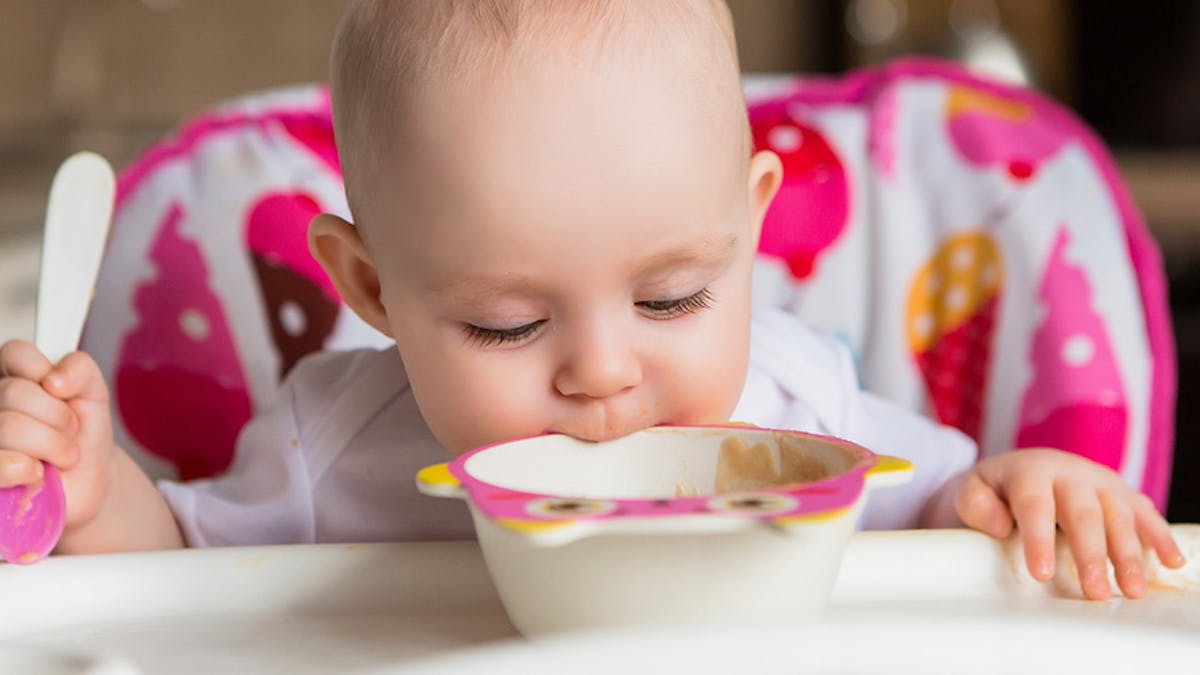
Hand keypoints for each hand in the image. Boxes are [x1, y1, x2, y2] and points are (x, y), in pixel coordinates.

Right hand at [0, 339, 117, 533]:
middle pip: (14, 393)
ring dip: (52, 445)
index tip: (63, 393)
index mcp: (12, 377)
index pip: (14, 353)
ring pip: (9, 427)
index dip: (46, 374)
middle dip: (58, 417)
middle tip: (68, 431)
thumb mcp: (93, 393)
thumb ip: (80, 369)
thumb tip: (54, 379)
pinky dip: (27, 470)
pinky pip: (0, 465)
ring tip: (59, 455)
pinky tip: (38, 473)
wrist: (87, 479)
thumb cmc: (82, 434)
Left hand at [947, 448, 1184, 599]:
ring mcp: (1099, 481)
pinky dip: (1159, 536)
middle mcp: (1069, 472)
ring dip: (1128, 554)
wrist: (1020, 469)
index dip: (1039, 539)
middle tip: (1095, 592)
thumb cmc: (995, 490)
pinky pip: (1143, 512)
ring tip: (1131, 590)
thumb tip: (998, 524)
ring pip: (1118, 515)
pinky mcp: (1120, 493)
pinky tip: (1171, 561)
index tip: (1042, 573)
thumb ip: (976, 504)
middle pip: (1083, 513)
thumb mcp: (971, 491)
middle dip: (1091, 554)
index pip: (1035, 505)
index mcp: (1031, 471)